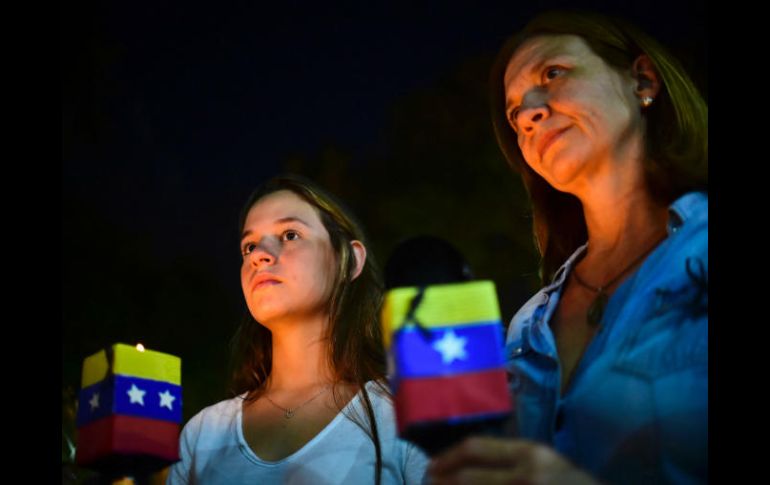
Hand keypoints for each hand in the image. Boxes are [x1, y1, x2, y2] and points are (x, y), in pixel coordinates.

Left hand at [427, 436, 599, 484]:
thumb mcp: (545, 463)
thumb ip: (511, 460)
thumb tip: (464, 465)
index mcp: (529, 453)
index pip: (474, 449)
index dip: (447, 458)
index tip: (431, 467)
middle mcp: (524, 475)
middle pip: (467, 477)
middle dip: (442, 483)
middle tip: (429, 484)